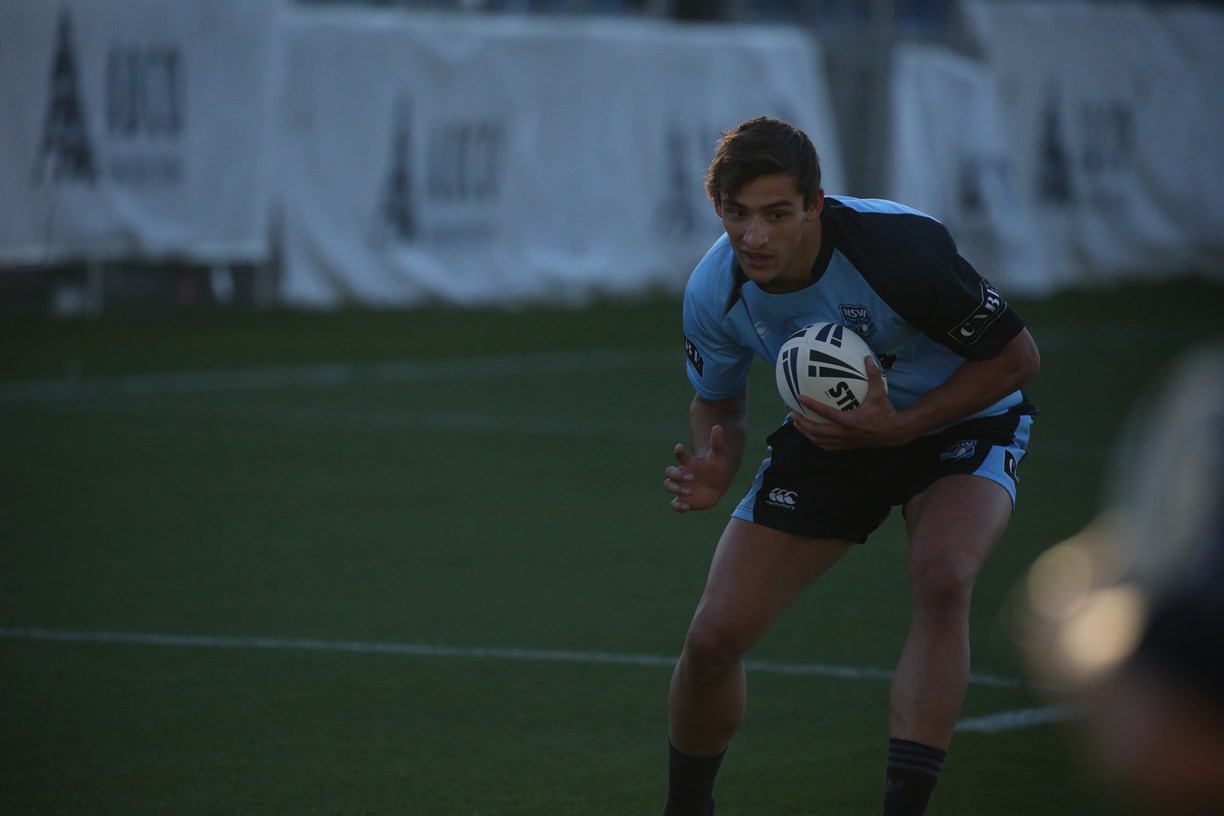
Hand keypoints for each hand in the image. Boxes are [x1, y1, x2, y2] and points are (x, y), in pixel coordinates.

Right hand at [663, 425, 731, 512]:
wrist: (719, 484)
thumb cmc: (717, 467)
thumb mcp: (718, 455)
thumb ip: (716, 443)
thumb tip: (718, 426)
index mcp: (689, 462)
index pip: (680, 454)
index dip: (679, 451)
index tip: (680, 448)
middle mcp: (682, 474)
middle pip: (669, 472)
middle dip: (676, 475)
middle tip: (691, 478)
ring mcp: (681, 487)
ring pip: (668, 486)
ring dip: (676, 488)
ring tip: (688, 491)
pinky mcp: (683, 500)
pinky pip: (674, 504)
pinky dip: (677, 506)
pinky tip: (685, 507)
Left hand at [790, 357, 910, 449]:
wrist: (894, 433)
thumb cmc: (885, 412)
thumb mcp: (879, 393)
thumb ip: (873, 376)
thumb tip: (867, 358)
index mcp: (849, 420)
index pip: (825, 412)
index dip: (811, 405)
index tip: (799, 398)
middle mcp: (844, 433)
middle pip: (816, 431)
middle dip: (802, 423)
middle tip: (791, 413)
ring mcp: (844, 442)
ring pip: (819, 441)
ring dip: (806, 433)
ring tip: (796, 424)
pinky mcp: (846, 446)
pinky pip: (826, 446)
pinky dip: (816, 441)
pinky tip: (811, 434)